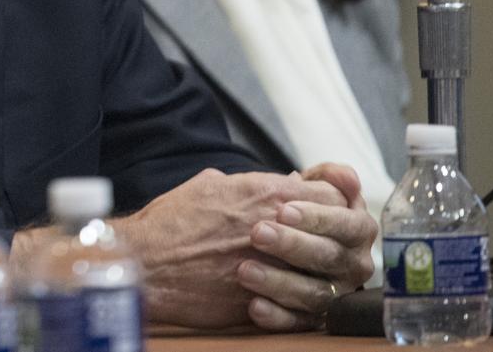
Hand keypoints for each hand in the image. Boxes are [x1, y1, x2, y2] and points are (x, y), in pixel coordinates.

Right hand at [114, 167, 353, 330]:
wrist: (146, 263)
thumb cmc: (173, 221)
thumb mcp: (214, 183)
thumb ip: (256, 183)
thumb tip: (283, 183)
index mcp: (266, 192)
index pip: (333, 194)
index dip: (337, 200)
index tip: (331, 207)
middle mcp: (279, 227)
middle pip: (346, 230)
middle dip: (344, 234)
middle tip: (334, 240)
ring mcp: (276, 268)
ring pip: (335, 272)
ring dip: (331, 271)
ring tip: (320, 270)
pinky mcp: (267, 302)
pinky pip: (310, 309)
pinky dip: (311, 304)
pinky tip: (302, 298)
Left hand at [235, 163, 375, 330]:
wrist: (280, 236)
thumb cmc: (299, 207)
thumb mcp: (311, 187)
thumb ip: (327, 178)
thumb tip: (347, 178)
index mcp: (358, 229)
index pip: (347, 223)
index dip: (317, 217)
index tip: (282, 210)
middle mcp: (355, 264)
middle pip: (328, 257)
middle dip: (292, 244)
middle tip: (257, 233)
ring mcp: (338, 294)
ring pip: (314, 293)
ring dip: (278, 282)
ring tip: (244, 269)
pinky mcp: (316, 319)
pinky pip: (300, 323)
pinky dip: (277, 316)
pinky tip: (254, 306)